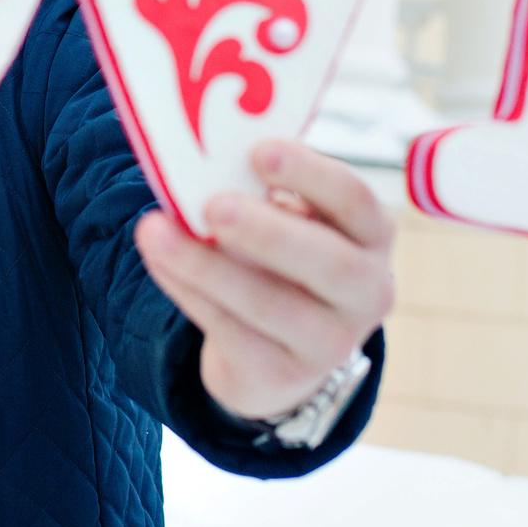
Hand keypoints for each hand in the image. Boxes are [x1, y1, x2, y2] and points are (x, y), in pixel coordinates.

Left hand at [134, 139, 394, 422]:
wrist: (278, 353)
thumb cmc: (282, 260)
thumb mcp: (289, 222)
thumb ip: (261, 195)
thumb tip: (204, 170)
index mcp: (373, 234)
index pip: (354, 199)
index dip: (310, 174)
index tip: (259, 151)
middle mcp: (368, 291)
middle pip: (328, 263)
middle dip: (267, 232)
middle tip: (213, 205)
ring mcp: (331, 342)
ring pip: (269, 304)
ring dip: (205, 265)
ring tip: (155, 231)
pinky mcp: (283, 375)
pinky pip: (230, 332)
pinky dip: (188, 292)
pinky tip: (160, 261)